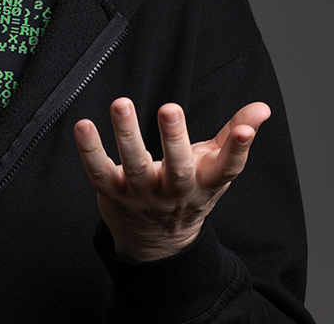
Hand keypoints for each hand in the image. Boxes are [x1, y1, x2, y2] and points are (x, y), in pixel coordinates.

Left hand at [73, 97, 269, 260]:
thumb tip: (262, 108)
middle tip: (170, 108)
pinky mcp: (112, 193)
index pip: (227, 168)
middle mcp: (175, 191)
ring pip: (134, 166)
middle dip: (173, 138)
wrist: (157, 241)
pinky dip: (89, 150)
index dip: (238, 150)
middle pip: (177, 168)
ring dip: (127, 135)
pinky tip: (83, 125)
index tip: (245, 130)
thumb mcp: (213, 168)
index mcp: (205, 183)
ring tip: (121, 104)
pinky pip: (99, 171)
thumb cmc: (188, 190)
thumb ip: (233, 137)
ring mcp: (142, 195)